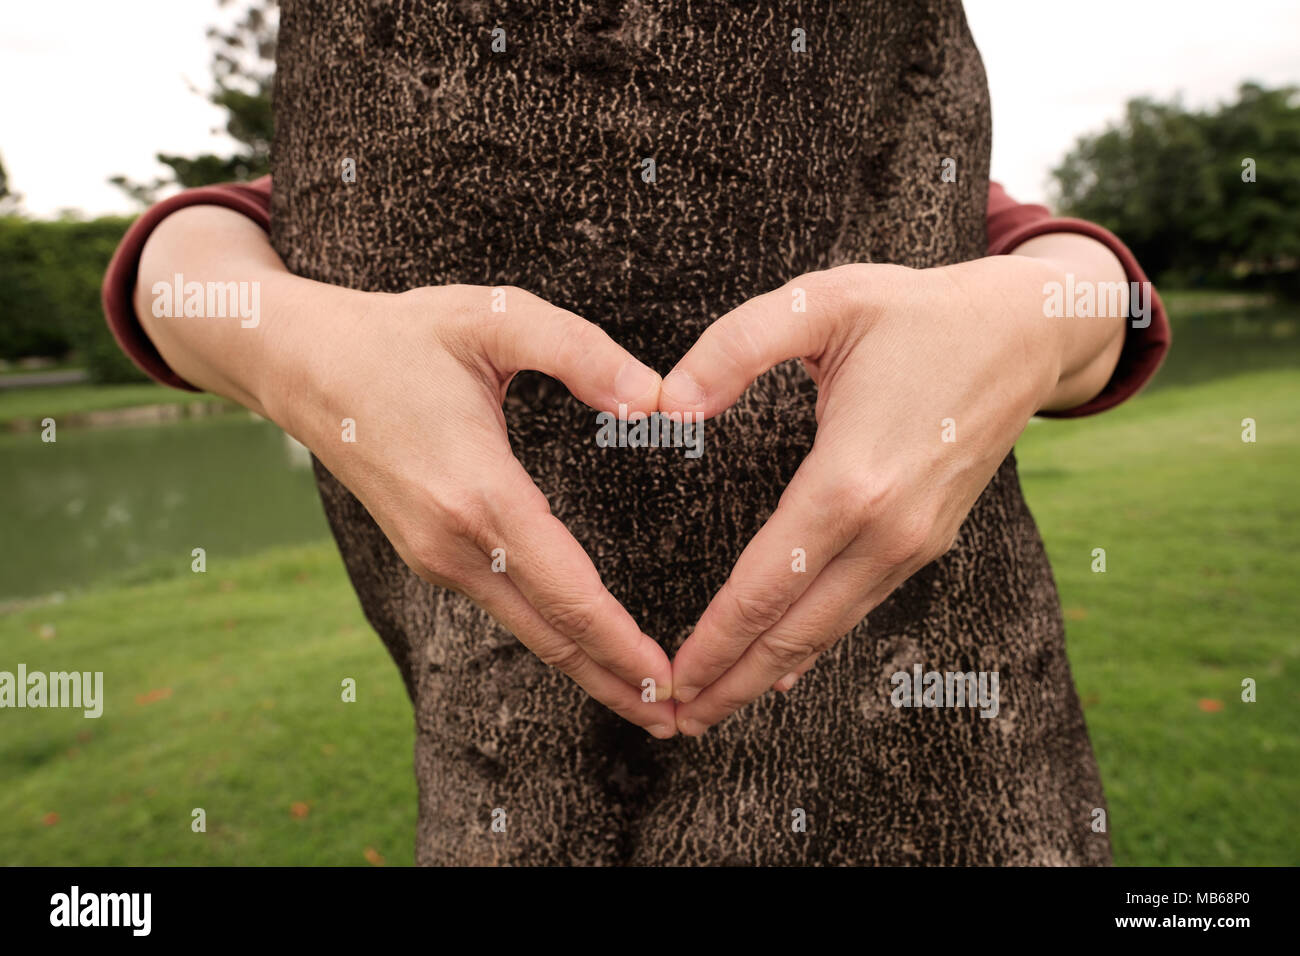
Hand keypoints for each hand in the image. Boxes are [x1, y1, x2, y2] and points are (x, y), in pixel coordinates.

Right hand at [265, 283, 678, 735]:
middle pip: (552, 636)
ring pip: (528, 631)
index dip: (624, 646)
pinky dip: (556, 637)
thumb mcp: (496, 316)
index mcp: (478, 495)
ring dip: (589, 667)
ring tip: (648, 698)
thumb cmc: (402, 335)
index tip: (673, 684)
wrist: (303, 364)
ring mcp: (435, 557)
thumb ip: (584, 354)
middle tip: (684, 719)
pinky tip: (589, 649)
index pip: (568, 594)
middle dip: (617, 681)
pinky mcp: (430, 554)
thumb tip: (659, 401)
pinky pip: (507, 608)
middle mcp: (453, 544)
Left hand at [658, 258, 1073, 733]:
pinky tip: (781, 669)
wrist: (1027, 332)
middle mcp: (887, 530)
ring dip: (766, 674)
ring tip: (712, 708)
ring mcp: (914, 543)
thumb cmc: (916, 311)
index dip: (712, 640)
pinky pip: (858, 607)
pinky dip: (812, 645)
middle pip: (794, 631)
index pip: (763, 586)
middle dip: (730, 682)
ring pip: (828, 630)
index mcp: (851, 480)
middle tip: (672, 721)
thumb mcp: (822, 301)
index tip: (665, 680)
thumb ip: (735, 347)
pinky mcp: (927, 541)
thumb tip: (667, 403)